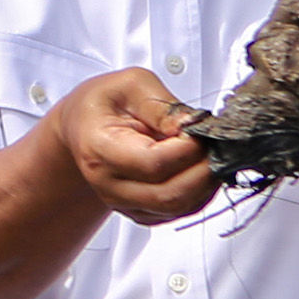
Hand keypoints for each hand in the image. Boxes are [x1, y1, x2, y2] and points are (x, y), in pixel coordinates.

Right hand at [54, 69, 222, 226]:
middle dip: (204, 171)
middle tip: (216, 145)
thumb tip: (193, 126)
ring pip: (178, 208)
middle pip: (169, 194)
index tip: (202, 129)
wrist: (81, 127)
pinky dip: (199, 194)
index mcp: (100, 149)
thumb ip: (163, 106)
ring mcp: (123, 202)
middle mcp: (108, 184)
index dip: (188, 149)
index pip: (154, 163)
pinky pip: (179, 213)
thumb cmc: (103, 104)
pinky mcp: (139, 212)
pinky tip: (199, 170)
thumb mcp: (131, 85)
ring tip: (210, 155)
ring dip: (205, 184)